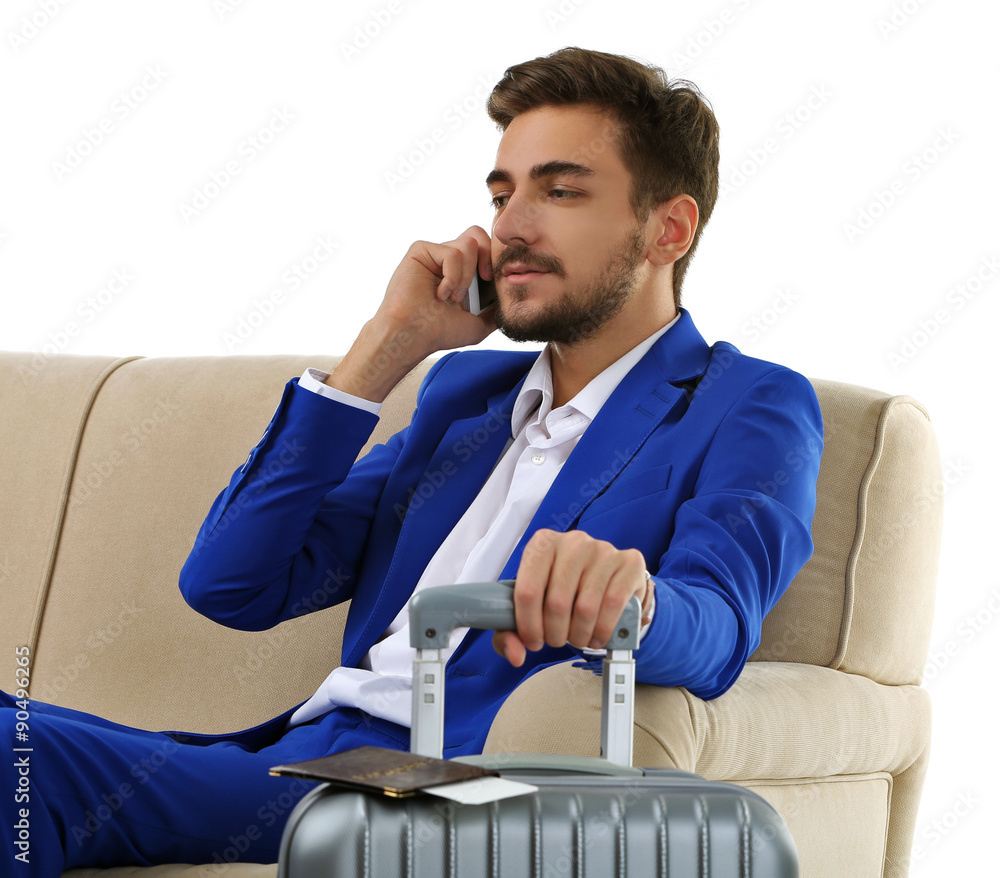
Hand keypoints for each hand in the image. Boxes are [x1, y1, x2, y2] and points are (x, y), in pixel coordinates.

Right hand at [326, 226, 497, 401]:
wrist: (413, 335)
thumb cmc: (438, 332)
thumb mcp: (477, 325)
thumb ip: (494, 312)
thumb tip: (510, 305)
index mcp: (461, 272)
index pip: (485, 248)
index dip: (494, 259)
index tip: (493, 280)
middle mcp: (448, 261)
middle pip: (479, 235)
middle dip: (488, 256)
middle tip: (485, 278)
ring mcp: (435, 254)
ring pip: (468, 244)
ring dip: (466, 275)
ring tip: (452, 296)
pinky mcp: (421, 250)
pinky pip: (451, 252)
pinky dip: (452, 276)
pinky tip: (440, 293)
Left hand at [492, 529, 652, 666]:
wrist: (607, 576)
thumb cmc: (565, 588)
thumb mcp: (534, 603)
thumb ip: (511, 630)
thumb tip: (515, 654)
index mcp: (543, 544)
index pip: (527, 590)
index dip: (528, 624)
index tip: (533, 640)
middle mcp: (573, 541)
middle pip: (557, 602)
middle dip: (555, 633)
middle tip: (557, 640)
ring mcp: (603, 549)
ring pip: (586, 607)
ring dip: (579, 635)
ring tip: (577, 638)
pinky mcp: (629, 562)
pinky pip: (614, 604)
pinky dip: (603, 630)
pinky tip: (597, 635)